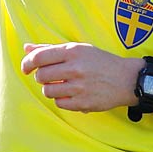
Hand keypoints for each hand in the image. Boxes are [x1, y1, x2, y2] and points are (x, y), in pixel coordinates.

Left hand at [21, 42, 140, 113]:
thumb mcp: (79, 49)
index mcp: (73, 52)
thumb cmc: (100, 62)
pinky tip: (71, 94)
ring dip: (50, 89)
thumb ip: (51, 49)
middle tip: (50, 76)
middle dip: (41, 77)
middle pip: (41, 76)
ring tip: (61, 85)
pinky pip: (59, 103)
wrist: (126, 79)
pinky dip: (61, 99)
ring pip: (47, 91)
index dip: (27, 63)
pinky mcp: (83, 103)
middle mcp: (75, 68)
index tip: (26, 68)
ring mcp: (79, 87)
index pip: (39, 57)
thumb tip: (27, 47)